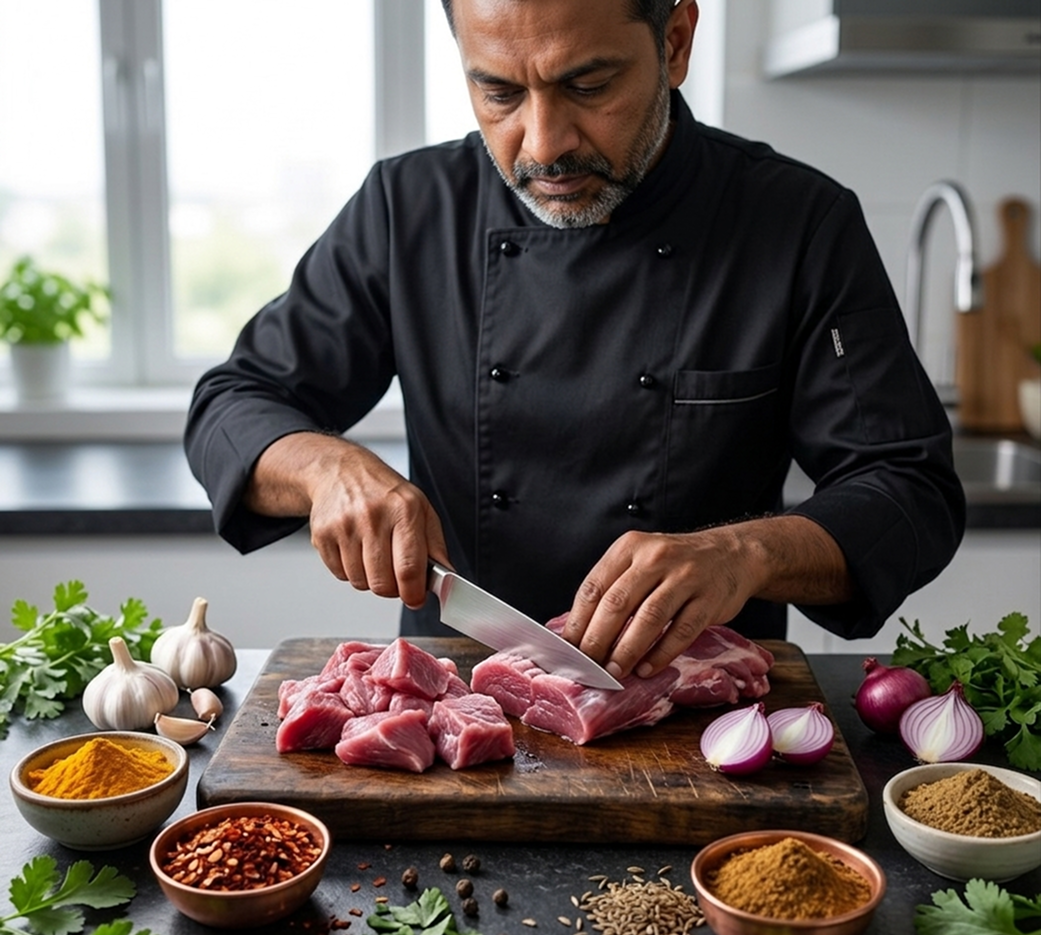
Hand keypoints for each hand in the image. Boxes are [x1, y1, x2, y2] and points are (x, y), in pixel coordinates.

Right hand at [245, 433, 447, 607]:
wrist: (342, 471)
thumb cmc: (385, 493)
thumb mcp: (421, 509)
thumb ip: (436, 546)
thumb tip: (447, 577)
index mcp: (404, 510)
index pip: (409, 568)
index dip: (414, 593)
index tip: (416, 599)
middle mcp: (372, 517)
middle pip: (382, 583)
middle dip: (392, 589)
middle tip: (395, 577)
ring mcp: (344, 526)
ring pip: (360, 582)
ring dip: (370, 579)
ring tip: (374, 555)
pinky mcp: (322, 535)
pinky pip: (340, 574)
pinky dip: (350, 571)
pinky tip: (355, 550)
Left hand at [561, 516, 852, 678]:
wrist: (733, 554)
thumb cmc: (676, 565)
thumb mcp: (641, 560)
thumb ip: (615, 587)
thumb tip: (580, 632)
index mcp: (630, 547)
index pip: (594, 586)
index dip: (578, 621)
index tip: (568, 648)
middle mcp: (655, 557)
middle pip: (617, 603)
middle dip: (598, 640)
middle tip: (587, 665)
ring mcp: (685, 577)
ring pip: (648, 618)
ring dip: (627, 650)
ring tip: (614, 671)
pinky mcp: (708, 599)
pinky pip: (680, 631)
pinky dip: (660, 654)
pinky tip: (646, 668)